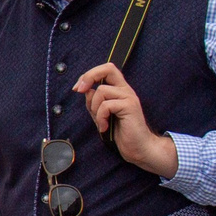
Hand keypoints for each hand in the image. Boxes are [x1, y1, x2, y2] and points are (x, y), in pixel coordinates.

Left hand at [73, 61, 177, 177]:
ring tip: (100, 121)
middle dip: (89, 76)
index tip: (78, 88)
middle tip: (79, 90)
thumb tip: (86, 90)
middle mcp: (125, 90)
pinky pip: (106, 105)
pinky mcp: (130, 106)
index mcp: (119, 90)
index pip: (106, 70)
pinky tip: (104, 127)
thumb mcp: (101, 115)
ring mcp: (129, 97)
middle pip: (108, 69)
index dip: (89, 75)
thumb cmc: (120, 132)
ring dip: (94, 107)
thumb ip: (94, 102)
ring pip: (101, 91)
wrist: (138, 147)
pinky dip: (100, 117)